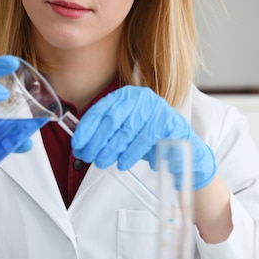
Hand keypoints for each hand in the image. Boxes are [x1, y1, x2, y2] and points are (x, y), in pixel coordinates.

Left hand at [71, 86, 216, 189]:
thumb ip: (106, 131)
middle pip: (112, 120)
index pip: (101, 109)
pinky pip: (143, 139)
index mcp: (126, 95)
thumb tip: (81, 141)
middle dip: (96, 141)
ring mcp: (156, 108)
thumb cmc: (149, 137)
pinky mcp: (167, 121)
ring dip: (111, 149)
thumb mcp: (125, 130)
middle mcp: (141, 97)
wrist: (181, 144)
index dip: (86, 127)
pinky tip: (122, 163)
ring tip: (102, 162)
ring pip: (126, 131)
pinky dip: (130, 154)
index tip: (77, 143)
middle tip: (87, 156)